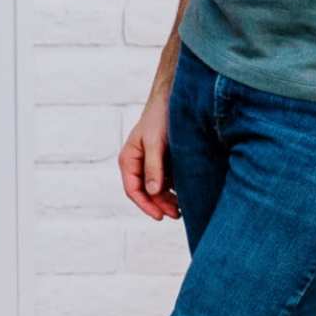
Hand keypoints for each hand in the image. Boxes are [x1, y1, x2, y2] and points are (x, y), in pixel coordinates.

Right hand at [117, 84, 177, 221]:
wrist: (173, 99)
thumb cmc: (160, 118)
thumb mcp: (155, 143)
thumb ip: (153, 167)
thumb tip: (152, 192)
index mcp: (129, 159)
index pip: (133, 190)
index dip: (146, 205)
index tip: (160, 216)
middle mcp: (138, 163)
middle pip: (146, 192)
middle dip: (159, 205)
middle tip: (177, 215)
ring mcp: (151, 162)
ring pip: (157, 188)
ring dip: (168, 199)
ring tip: (184, 209)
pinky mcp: (164, 160)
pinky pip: (167, 180)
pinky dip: (175, 189)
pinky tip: (187, 194)